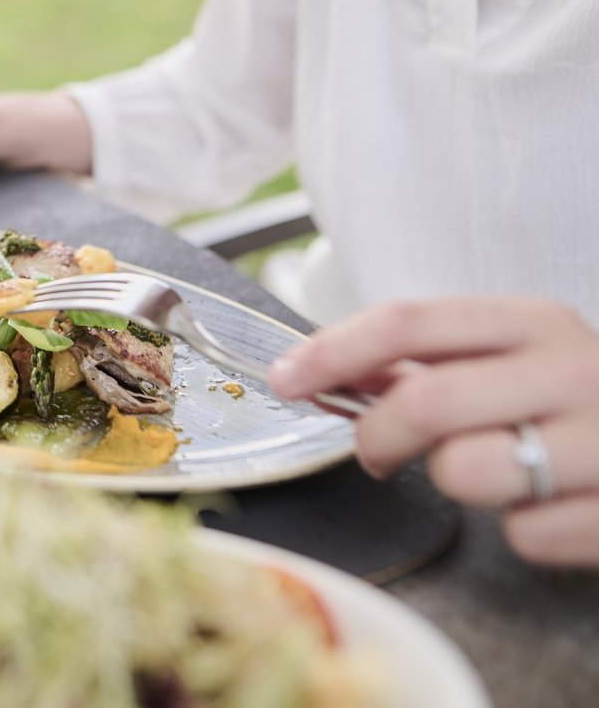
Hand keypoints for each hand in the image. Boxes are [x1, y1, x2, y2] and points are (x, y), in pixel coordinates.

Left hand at [269, 297, 598, 566]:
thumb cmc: (576, 400)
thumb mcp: (513, 358)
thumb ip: (427, 361)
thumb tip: (323, 370)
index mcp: (532, 322)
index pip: (408, 321)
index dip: (333, 350)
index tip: (284, 380)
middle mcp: (572, 370)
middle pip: (424, 401)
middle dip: (376, 436)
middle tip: (376, 453)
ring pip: (467, 470)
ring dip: (453, 482)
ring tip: (484, 472)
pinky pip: (525, 533)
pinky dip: (518, 530)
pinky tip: (545, 506)